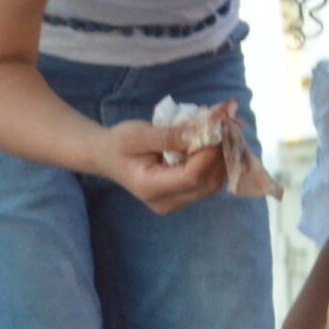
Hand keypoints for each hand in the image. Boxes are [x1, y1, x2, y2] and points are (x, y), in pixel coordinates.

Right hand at [97, 119, 224, 214]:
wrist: (107, 157)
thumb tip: (200, 133)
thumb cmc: (119, 143)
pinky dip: (214, 162)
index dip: (210, 152)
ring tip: (217, 134)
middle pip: (208, 183)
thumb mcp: (137, 134)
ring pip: (212, 184)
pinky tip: (211, 144)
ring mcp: (174, 202)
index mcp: (150, 187)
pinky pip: (207, 182)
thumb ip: (168, 136)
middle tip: (221, 127)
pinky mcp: (181, 197)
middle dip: (219, 155)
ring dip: (220, 158)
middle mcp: (164, 201)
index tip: (216, 127)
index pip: (193, 175)